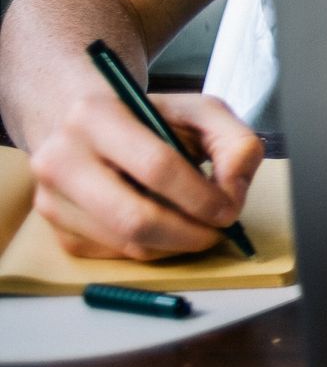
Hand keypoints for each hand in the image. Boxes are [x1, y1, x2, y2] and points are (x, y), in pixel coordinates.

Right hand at [28, 89, 263, 259]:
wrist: (81, 123)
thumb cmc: (148, 118)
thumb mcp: (200, 112)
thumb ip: (235, 142)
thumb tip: (233, 192)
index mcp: (95, 116)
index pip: (157, 167)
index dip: (201, 197)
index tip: (228, 210)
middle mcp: (60, 158)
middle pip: (135, 219)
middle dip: (189, 234)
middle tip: (216, 231)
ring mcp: (51, 198)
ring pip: (127, 245)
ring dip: (175, 245)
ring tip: (195, 226)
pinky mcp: (56, 229)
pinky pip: (115, 255)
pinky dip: (152, 248)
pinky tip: (163, 226)